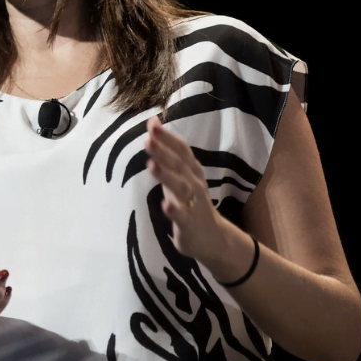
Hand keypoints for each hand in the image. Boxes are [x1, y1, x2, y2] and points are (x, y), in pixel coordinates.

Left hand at [144, 115, 223, 259]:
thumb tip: (152, 123)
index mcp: (192, 170)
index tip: (152, 124)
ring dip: (166, 176)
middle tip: (148, 140)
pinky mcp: (188, 224)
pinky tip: (165, 205)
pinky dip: (174, 210)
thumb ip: (166, 150)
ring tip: (151, 165)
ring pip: (180, 188)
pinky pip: (181, 217)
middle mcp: (194, 183)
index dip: (168, 137)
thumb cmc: (191, 200)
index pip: (181, 150)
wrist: (212, 237)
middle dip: (164, 152)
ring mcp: (192, 204)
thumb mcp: (180, 174)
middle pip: (179, 166)